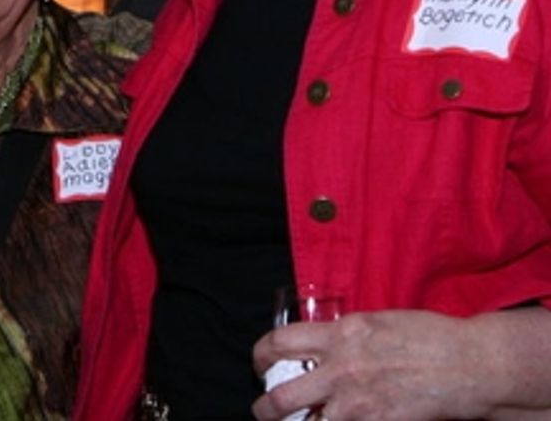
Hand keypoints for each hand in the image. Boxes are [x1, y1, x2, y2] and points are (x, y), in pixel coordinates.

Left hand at [252, 309, 500, 419]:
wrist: (469, 364)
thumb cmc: (428, 337)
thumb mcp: (375, 322)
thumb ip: (342, 335)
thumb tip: (319, 347)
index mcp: (339, 334)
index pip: (280, 343)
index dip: (260, 355)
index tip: (261, 363)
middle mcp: (341, 367)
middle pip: (281, 396)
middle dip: (265, 408)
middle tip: (265, 409)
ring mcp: (357, 401)